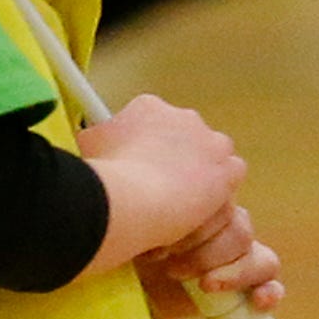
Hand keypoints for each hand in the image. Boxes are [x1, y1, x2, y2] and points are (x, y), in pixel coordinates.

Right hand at [73, 94, 244, 270]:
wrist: (134, 199)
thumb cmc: (106, 173)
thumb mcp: (89, 145)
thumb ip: (98, 139)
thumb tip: (95, 141)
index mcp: (148, 108)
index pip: (153, 123)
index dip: (146, 147)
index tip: (138, 167)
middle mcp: (182, 116)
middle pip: (183, 136)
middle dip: (173, 158)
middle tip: (156, 186)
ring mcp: (209, 141)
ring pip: (210, 154)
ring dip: (198, 172)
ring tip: (180, 201)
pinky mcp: (227, 168)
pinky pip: (229, 176)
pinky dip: (217, 192)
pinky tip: (199, 210)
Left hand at [135, 205, 284, 318]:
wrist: (127, 289)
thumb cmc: (130, 248)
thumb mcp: (135, 224)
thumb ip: (152, 206)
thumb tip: (152, 193)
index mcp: (204, 204)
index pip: (225, 203)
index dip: (200, 224)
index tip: (162, 248)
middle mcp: (225, 229)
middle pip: (241, 231)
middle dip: (207, 252)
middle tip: (171, 269)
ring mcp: (238, 259)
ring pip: (261, 257)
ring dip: (234, 273)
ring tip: (205, 286)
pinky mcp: (244, 289)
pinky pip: (271, 284)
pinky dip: (270, 292)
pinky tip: (259, 300)